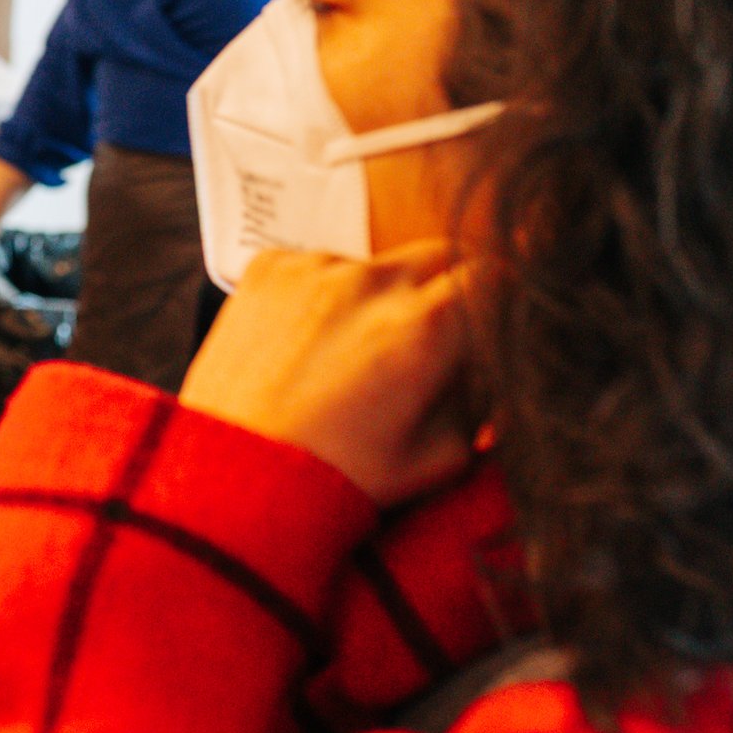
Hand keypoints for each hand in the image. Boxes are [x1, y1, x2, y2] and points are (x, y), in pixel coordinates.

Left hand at [177, 240, 477, 506]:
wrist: (232, 474)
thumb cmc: (335, 478)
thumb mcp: (441, 457)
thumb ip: (484, 400)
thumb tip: (499, 367)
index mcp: (426, 327)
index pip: (494, 276)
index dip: (501, 296)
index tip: (491, 317)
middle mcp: (370, 283)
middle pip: (439, 255)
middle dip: (445, 291)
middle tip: (428, 341)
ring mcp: (314, 267)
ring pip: (375, 264)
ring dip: (380, 296)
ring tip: (353, 358)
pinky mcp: (268, 266)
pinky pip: (318, 265)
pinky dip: (325, 294)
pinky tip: (309, 347)